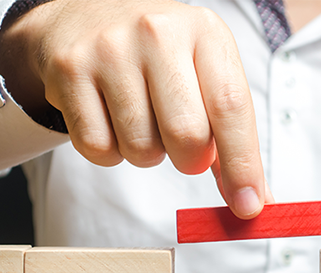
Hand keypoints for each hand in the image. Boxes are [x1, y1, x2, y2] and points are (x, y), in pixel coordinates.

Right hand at [0, 0, 273, 217]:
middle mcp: (158, 32)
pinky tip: (111, 119)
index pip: (231, 107)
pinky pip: (97, 148)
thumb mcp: (204, 74)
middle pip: (187, 135)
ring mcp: (110, 49)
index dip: (243, 164)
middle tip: (183, 147)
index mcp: (204, 32)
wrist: (86, 14)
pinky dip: (109, 152)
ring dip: (147, 153)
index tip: (248, 206)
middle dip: (189, 160)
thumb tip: (250, 200)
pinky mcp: (70, 70)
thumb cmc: (159, 55)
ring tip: (141, 119)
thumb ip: (229, 137)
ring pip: (141, 148)